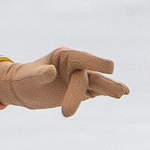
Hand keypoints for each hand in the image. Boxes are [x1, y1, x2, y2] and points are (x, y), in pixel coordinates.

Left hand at [0, 49, 127, 115]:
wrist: (25, 89)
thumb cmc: (25, 79)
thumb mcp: (30, 77)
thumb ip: (40, 74)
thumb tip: (51, 72)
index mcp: (66, 56)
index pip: (83, 59)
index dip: (96, 63)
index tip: (111, 68)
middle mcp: (77, 65)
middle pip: (93, 75)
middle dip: (104, 84)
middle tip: (120, 92)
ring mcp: (81, 78)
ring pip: (98, 83)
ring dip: (110, 88)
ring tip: (124, 92)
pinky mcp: (83, 90)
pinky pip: (98, 91)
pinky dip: (108, 92)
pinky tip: (123, 93)